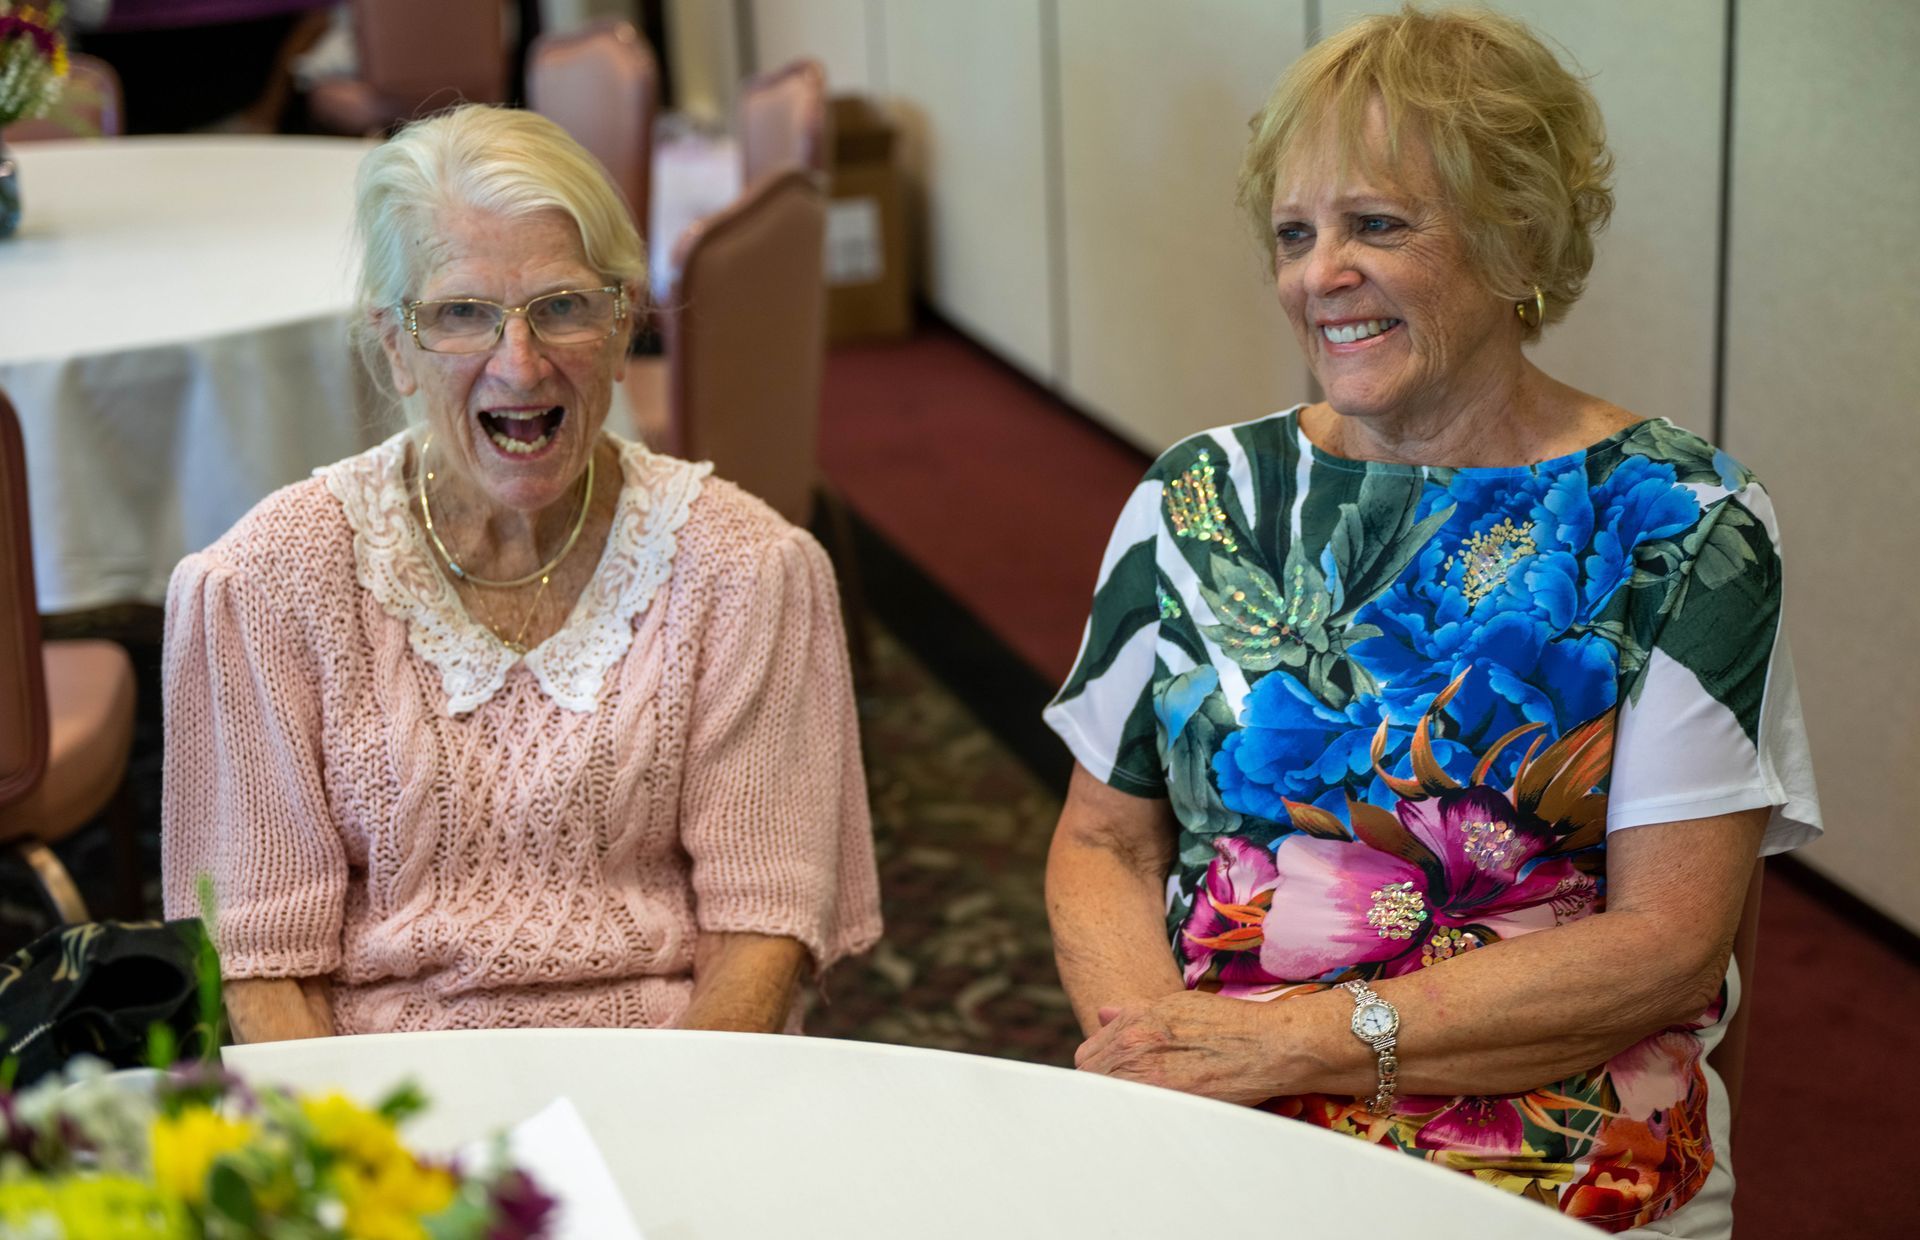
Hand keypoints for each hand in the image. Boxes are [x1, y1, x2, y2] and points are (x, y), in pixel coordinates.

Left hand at [1072, 990, 1288, 1105]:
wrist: (1271, 1044)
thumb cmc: (1230, 1026)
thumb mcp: (1176, 1007)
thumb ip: (1133, 1013)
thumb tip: (1102, 1014)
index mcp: (1134, 1022)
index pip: (1087, 1058)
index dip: (1101, 1070)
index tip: (1114, 1079)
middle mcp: (1134, 1045)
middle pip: (1091, 1080)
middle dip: (1105, 1088)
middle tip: (1130, 1096)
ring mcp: (1150, 1074)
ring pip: (1110, 1101)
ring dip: (1122, 1106)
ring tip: (1146, 1109)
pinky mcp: (1171, 1100)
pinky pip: (1136, 1119)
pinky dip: (1141, 1121)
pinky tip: (1158, 1121)